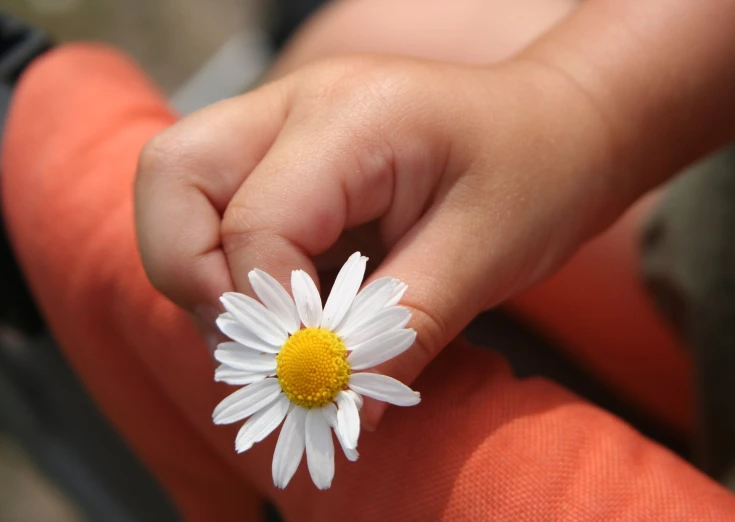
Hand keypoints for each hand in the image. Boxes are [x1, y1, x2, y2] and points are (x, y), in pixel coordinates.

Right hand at [134, 55, 616, 428]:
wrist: (559, 128)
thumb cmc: (538, 175)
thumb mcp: (485, 257)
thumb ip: (402, 330)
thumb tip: (338, 407)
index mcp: (352, 115)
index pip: (254, 223)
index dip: (272, 312)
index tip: (313, 370)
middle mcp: (296, 102)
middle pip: (174, 177)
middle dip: (192, 275)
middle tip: (260, 340)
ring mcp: (283, 120)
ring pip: (179, 186)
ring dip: (203, 270)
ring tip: (278, 324)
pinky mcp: (285, 152)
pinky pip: (217, 204)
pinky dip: (232, 264)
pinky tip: (293, 298)